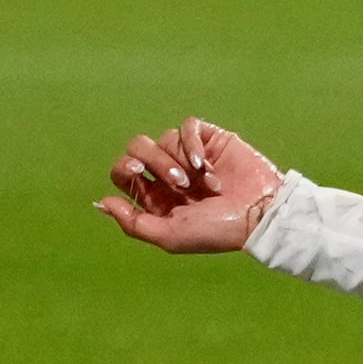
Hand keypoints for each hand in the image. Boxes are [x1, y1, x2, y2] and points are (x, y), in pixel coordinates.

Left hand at [95, 116, 282, 253]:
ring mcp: (189, 156)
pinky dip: (192, 143)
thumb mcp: (170, 236)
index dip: (124, 169)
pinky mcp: (209, 140)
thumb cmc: (217, 232)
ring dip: (181, 161)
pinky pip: (187, 127)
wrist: (260, 215)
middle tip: (180, 183)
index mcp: (156, 198)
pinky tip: (205, 165)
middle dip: (156, 163)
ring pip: (163, 138)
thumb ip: (134, 224)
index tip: (137, 173)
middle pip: (138, 148)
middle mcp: (169, 174)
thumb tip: (102, 203)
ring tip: (206, 184)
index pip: (123, 173)